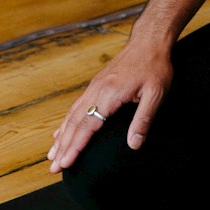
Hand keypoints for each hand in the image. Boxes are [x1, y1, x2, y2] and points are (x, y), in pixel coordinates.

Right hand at [48, 40, 172, 172]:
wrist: (149, 41)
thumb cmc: (155, 66)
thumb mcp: (156, 93)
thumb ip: (143, 119)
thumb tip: (134, 144)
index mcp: (110, 94)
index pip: (88, 126)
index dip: (76, 146)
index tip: (65, 163)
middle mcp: (97, 90)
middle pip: (75, 123)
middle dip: (64, 147)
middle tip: (54, 167)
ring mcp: (94, 86)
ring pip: (73, 114)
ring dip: (62, 136)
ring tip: (52, 155)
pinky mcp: (96, 84)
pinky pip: (77, 106)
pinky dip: (66, 121)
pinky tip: (61, 131)